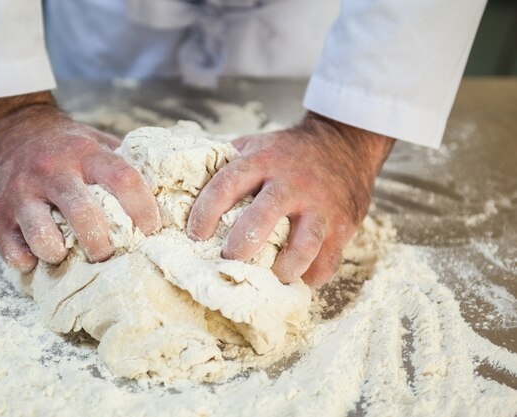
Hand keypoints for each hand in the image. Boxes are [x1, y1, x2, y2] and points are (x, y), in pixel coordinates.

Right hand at [0, 92, 160, 272]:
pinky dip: (27, 260)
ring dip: (59, 254)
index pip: (122, 178)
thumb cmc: (62, 142)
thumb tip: (163, 189)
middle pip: (83, 213)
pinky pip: (11, 248)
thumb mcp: (93, 140)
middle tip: (108, 255)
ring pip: (42, 235)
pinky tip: (37, 256)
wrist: (5, 127)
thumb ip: (122, 162)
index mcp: (84, 153)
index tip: (152, 228)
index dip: (142, 207)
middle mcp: (53, 170)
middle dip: (101, 244)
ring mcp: (21, 191)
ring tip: (66, 255)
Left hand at [187, 112, 393, 285]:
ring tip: (271, 277)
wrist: (344, 143)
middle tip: (227, 260)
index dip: (205, 213)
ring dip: (284, 267)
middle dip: (240, 245)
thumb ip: (227, 164)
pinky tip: (300, 278)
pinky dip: (313, 275)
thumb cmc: (289, 151)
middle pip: (262, 217)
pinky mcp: (343, 223)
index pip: (226, 185)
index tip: (194, 235)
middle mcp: (291, 182)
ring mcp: (320, 204)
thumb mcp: (257, 145)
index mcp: (263, 161)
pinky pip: (329, 257)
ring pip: (303, 243)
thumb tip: (184, 187)